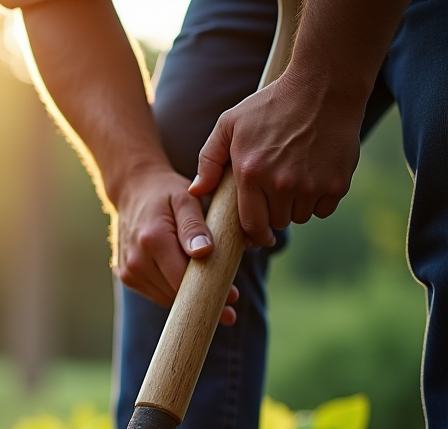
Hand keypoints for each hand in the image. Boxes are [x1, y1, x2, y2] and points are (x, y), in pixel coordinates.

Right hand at [112, 167, 239, 325]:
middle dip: (202, 298)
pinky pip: (155, 293)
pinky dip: (173, 290)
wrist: (132, 190)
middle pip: (174, 293)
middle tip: (230, 303)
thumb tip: (204, 252)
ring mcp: (128, 271)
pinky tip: (187, 283)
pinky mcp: (126, 276)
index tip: (232, 298)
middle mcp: (136, 260)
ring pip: (165, 297)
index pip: (182, 279)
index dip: (208, 291)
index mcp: (152, 240)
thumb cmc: (165, 193)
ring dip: (188, 298)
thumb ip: (194, 226)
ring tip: (212, 294)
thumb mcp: (185, 199)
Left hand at [189, 74, 362, 247]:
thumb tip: (197, 192)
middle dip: (274, 213)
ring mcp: (311, 185)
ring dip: (297, 206)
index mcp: (251, 173)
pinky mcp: (337, 183)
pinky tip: (315, 177)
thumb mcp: (230, 124)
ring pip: (301, 217)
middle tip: (276, 192)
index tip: (257, 236)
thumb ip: (210, 160)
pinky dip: (319, 200)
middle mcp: (281, 184)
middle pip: (277, 222)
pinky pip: (324, 209)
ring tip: (295, 180)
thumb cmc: (271, 105)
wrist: (324, 86)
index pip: (251, 224)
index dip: (254, 234)